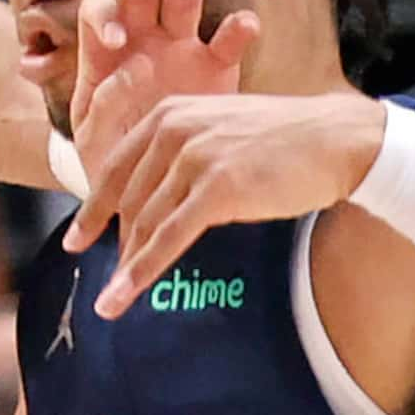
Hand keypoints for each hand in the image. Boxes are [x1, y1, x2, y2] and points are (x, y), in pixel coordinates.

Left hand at [66, 0, 259, 165]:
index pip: (98, 12)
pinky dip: (238, 28)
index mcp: (104, 56)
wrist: (154, 196)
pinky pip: (229, 41)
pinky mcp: (216, 70)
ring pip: (183, 2)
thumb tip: (132, 69)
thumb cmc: (114, 167)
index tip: (117, 41)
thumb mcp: (97, 143)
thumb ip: (104, 108)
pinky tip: (244, 26)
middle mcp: (140, 43)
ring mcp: (180, 52)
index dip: (104, 17)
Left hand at [70, 91, 387, 318]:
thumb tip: (156, 200)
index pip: (116, 168)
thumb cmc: (285, 140)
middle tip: (107, 279)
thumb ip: (183, 155)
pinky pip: (168, 238)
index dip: (93, 208)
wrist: (336, 139)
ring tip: (110, 300)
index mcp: (169, 114)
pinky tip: (124, 294)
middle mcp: (174, 130)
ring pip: (144, 223)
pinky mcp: (217, 188)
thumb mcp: (220, 131)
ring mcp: (195, 158)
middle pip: (128, 200)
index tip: (77, 239)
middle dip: (114, 243)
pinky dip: (142, 270)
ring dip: (124, 267)